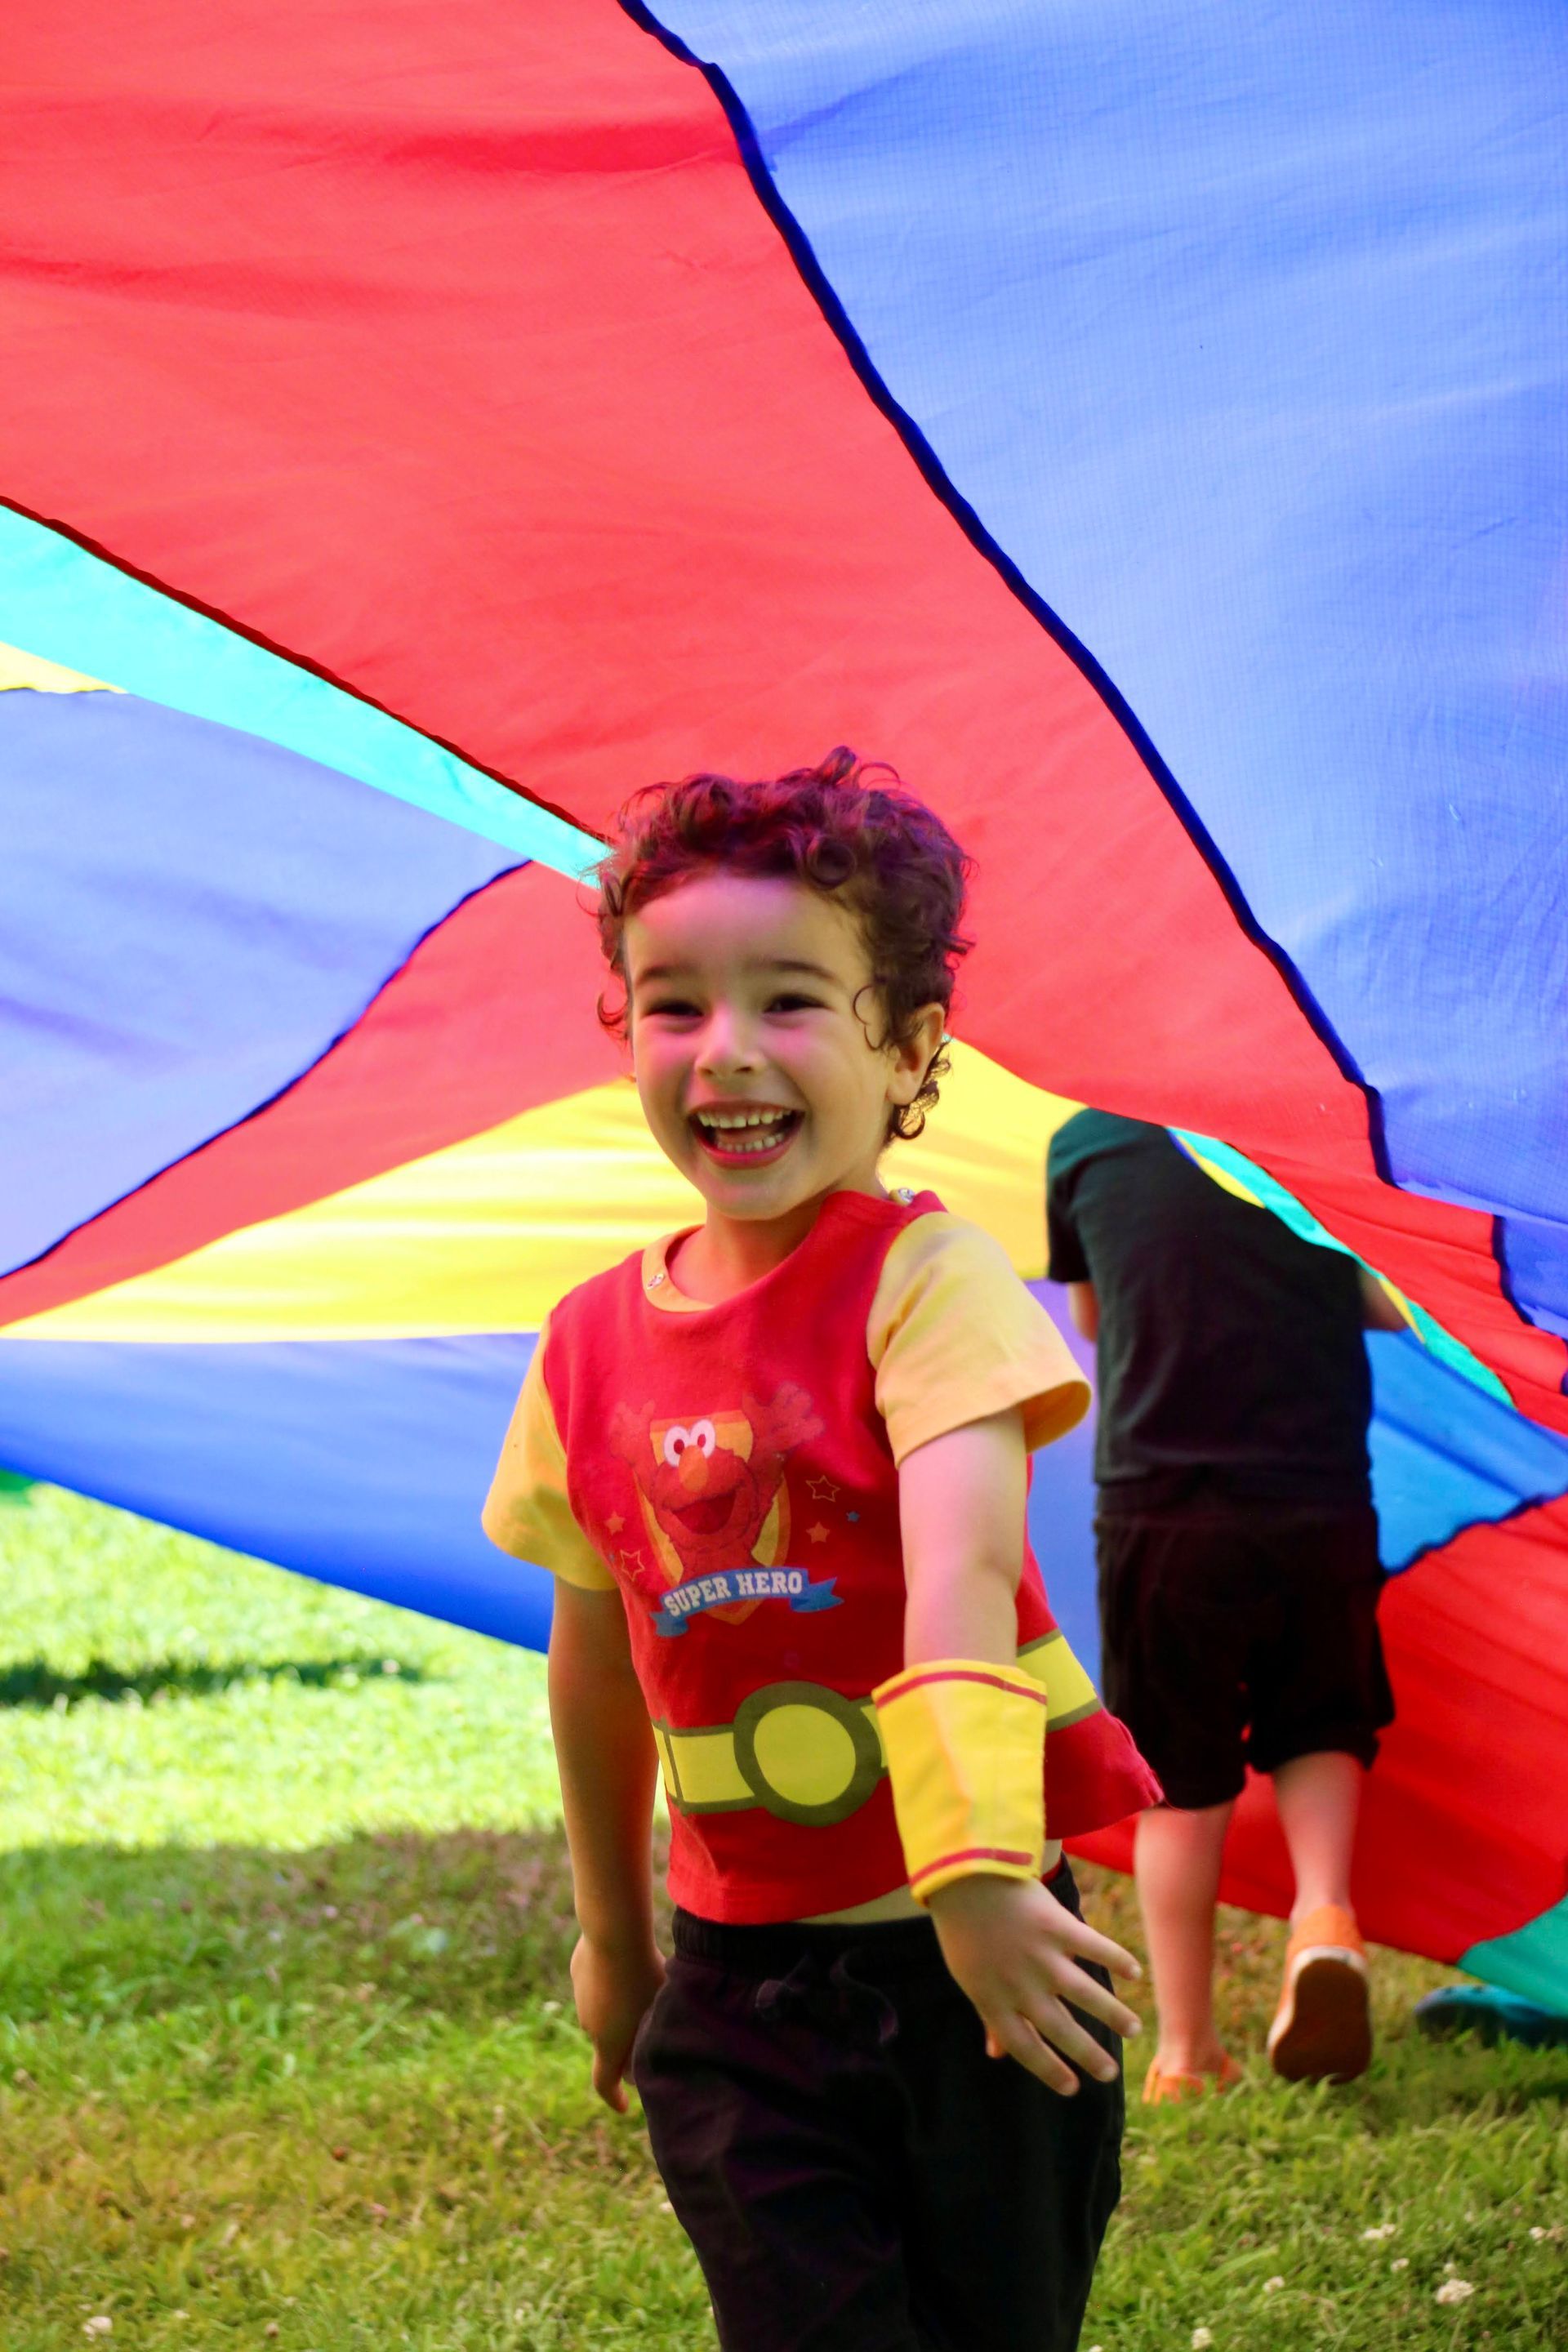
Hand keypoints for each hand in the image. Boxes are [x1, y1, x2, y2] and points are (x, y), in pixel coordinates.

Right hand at [569, 1931, 665, 2113]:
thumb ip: (659, 2032)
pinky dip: (611, 1978)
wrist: (614, 1932)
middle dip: (626, 2040)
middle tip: (650, 2024)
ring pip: (604, 2008)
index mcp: (608, 2042)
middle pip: (609, 2041)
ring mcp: (580, 1996)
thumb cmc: (645, 1975)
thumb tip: (665, 2041)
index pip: (604, 2083)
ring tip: (644, 1980)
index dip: (613, 2098)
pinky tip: (628, 1958)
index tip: (625, 2105)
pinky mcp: (578, 1970)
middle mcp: (590, 2025)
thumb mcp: (661, 2008)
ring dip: (620, 2004)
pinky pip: (597, 1981)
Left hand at [927, 1874, 1141, 2095]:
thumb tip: (996, 2055)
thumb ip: (989, 2017)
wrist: (964, 1876)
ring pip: (1086, 1994)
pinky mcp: (1057, 1925)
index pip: (1025, 2047)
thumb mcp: (970, 1978)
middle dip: (1088, 2055)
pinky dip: (1117, 1959)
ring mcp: (1041, 1955)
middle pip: (1060, 2029)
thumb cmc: (967, 1932)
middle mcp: (1020, 1984)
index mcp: (993, 2000)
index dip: (1049, 2071)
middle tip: (1109, 2074)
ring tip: (1133, 2030)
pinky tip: (1135, 1973)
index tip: (1073, 2088)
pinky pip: (1095, 1947)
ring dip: (1113, 2015)